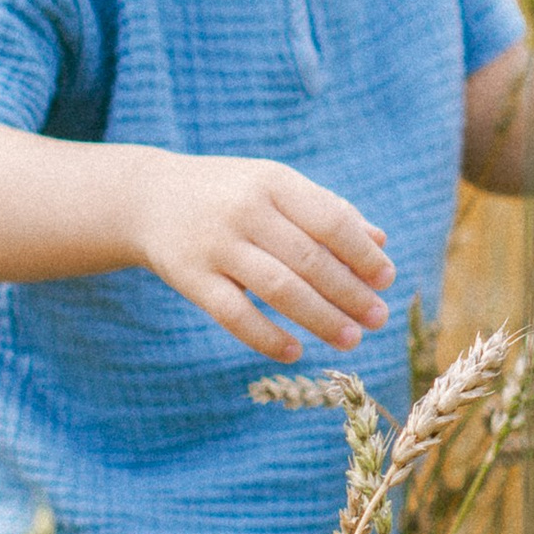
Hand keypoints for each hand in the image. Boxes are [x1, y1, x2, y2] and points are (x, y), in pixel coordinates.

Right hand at [131, 150, 395, 361]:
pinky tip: (295, 352)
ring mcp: (216, 245)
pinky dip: (266, 336)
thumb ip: (327, 210)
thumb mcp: (275, 186)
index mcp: (273, 181)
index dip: (362, 254)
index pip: (330, 221)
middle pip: (310, 260)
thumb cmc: (229, 194)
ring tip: (350, 339)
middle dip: (350, 293)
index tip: (386, 280)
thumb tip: (380, 244)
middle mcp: (246, 210)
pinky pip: (234, 314)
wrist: (147, 197)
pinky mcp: (190, 277)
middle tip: (377, 319)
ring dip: (320, 318)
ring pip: (279, 289)